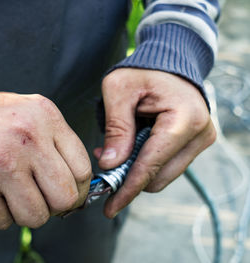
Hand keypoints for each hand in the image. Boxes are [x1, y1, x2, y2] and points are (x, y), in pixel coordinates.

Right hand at [0, 92, 90, 228]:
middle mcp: (26, 139)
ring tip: (9, 191)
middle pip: (65, 198)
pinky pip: (3, 223)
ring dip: (25, 211)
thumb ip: (59, 144)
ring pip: (37, 217)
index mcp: (45, 117)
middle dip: (55, 205)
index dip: (78, 188)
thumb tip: (81, 187)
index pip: (83, 170)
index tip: (67, 191)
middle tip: (39, 195)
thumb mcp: (32, 114)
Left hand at [94, 68, 215, 217]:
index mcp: (183, 120)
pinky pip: (166, 165)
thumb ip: (116, 128)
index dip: (128, 188)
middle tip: (105, 163)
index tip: (109, 207)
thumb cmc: (142, 70)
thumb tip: (111, 165)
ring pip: (162, 174)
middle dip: (129, 177)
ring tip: (117, 149)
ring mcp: (200, 141)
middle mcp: (199, 134)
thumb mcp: (118, 90)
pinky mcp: (194, 143)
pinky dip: (146, 162)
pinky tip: (131, 147)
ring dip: (136, 169)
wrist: (169, 62)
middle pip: (158, 177)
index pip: (151, 165)